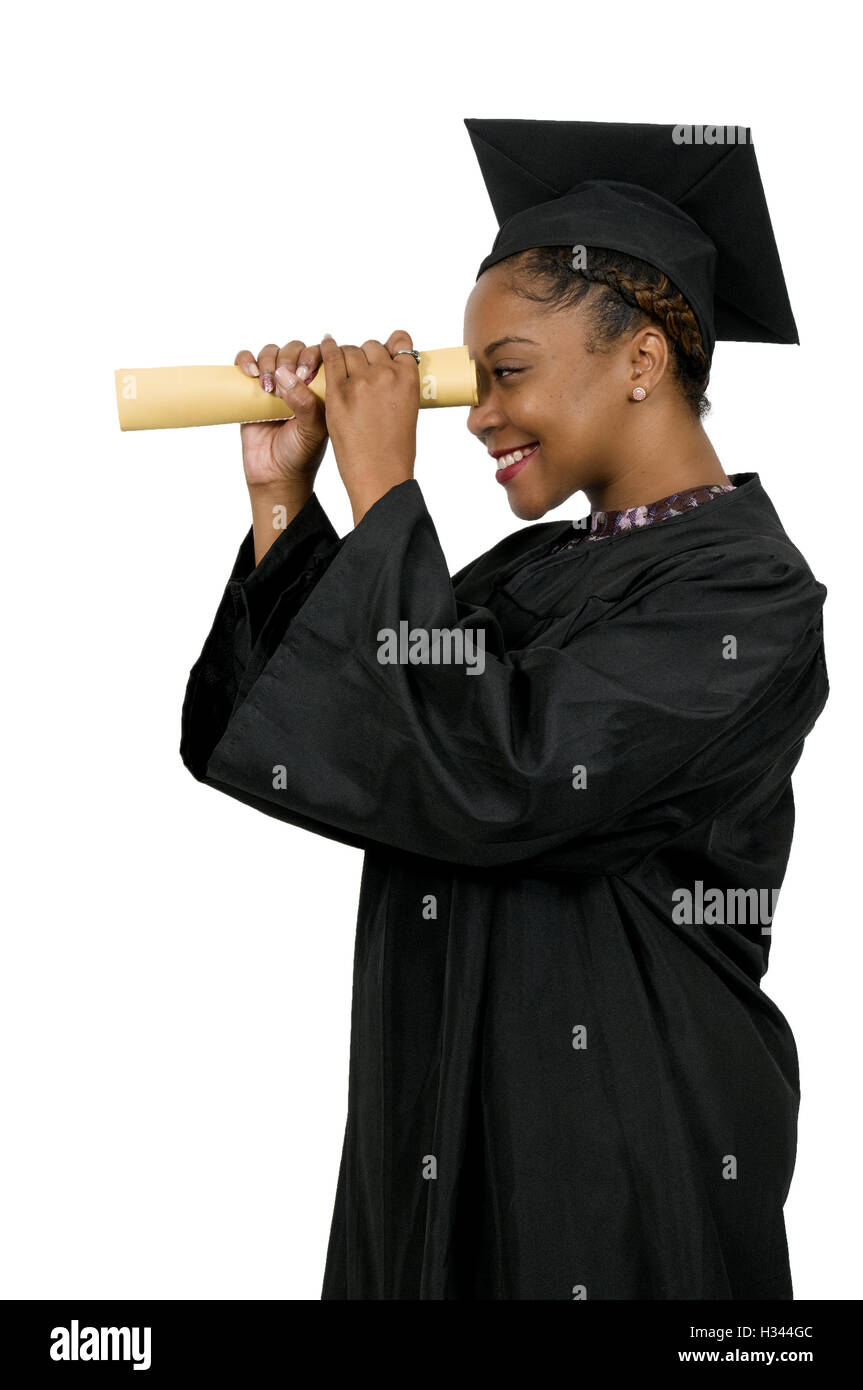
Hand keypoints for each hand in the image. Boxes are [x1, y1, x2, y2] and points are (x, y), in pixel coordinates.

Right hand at [235, 339, 327, 491]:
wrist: (275, 475)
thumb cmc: (300, 454)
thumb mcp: (311, 431)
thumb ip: (306, 404)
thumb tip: (286, 375)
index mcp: (320, 387)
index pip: (319, 355)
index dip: (311, 356)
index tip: (304, 373)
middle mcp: (298, 381)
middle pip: (293, 349)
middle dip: (287, 359)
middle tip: (282, 386)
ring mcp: (274, 383)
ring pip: (270, 352)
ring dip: (267, 360)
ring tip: (266, 387)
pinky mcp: (250, 390)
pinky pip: (246, 362)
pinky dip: (245, 360)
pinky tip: (250, 373)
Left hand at [320, 329, 418, 523]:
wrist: (379, 475)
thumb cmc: (395, 451)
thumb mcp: (408, 413)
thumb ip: (396, 389)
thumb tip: (385, 375)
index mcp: (408, 378)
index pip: (400, 342)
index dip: (390, 346)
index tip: (384, 353)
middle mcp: (385, 374)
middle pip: (370, 346)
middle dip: (364, 354)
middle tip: (358, 369)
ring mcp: (360, 382)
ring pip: (349, 351)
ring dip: (344, 355)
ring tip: (339, 365)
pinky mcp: (337, 394)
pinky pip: (328, 360)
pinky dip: (325, 351)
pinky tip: (323, 347)